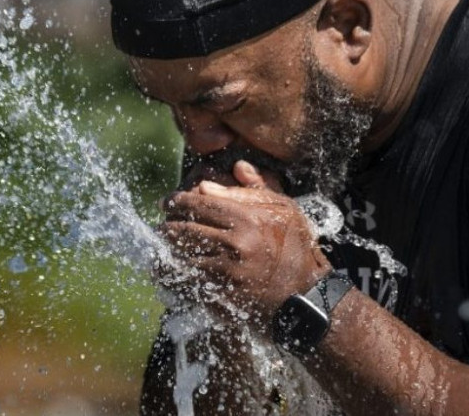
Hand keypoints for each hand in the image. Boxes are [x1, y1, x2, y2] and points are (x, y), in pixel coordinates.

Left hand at [158, 161, 331, 323]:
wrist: (307, 297)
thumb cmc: (297, 249)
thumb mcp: (285, 211)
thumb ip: (254, 189)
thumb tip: (231, 168)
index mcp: (247, 220)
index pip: (198, 204)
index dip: (177, 201)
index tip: (169, 202)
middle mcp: (233, 246)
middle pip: (182, 231)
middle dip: (167, 227)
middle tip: (163, 225)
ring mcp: (225, 275)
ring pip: (178, 259)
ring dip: (165, 253)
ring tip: (161, 249)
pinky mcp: (220, 299)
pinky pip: (186, 285)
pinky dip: (173, 278)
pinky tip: (168, 274)